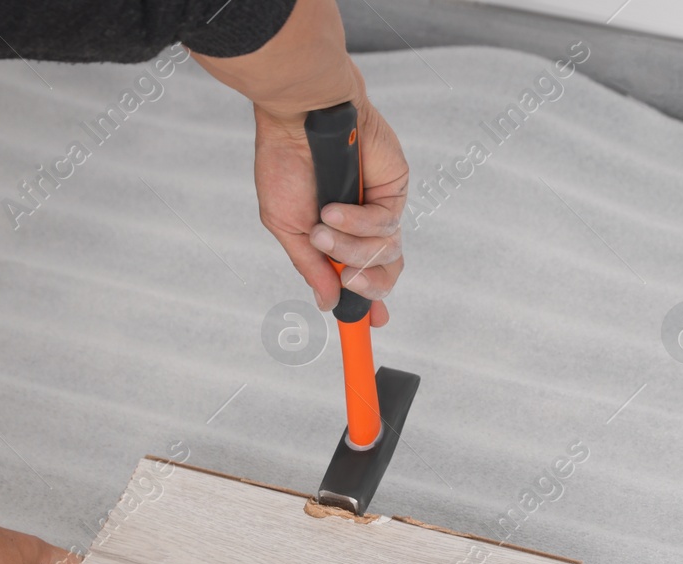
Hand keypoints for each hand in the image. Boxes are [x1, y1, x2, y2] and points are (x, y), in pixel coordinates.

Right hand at [253, 91, 406, 326]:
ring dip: (351, 248)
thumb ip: (311, 266)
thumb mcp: (287, 225)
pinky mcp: (396, 191)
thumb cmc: (286, 163)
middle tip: (345, 276)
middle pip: (386, 274)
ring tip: (323, 228)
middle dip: (366, 284)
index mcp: (339, 238)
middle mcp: (364, 227)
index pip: (365, 277)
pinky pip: (387, 225)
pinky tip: (336, 209)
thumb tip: (328, 302)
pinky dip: (359, 224)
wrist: (298, 118)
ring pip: (386, 254)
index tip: (371, 324)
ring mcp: (381, 209)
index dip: (371, 304)